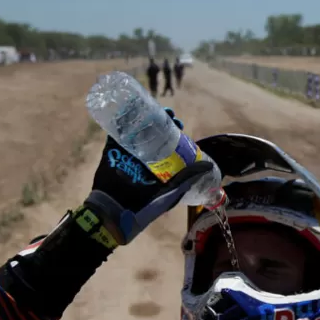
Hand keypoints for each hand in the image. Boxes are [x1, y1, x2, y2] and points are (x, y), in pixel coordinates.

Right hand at [83, 108, 214, 244]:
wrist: (116, 211)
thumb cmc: (147, 206)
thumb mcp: (173, 191)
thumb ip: (188, 178)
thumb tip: (208, 165)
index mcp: (157, 166)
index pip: (167, 144)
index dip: (174, 132)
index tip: (180, 124)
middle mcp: (142, 158)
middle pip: (152, 133)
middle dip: (162, 121)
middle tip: (170, 115)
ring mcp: (126, 154)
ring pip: (136, 129)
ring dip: (144, 117)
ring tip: (157, 109)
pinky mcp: (111, 152)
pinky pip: (116, 133)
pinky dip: (120, 120)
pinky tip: (129, 108)